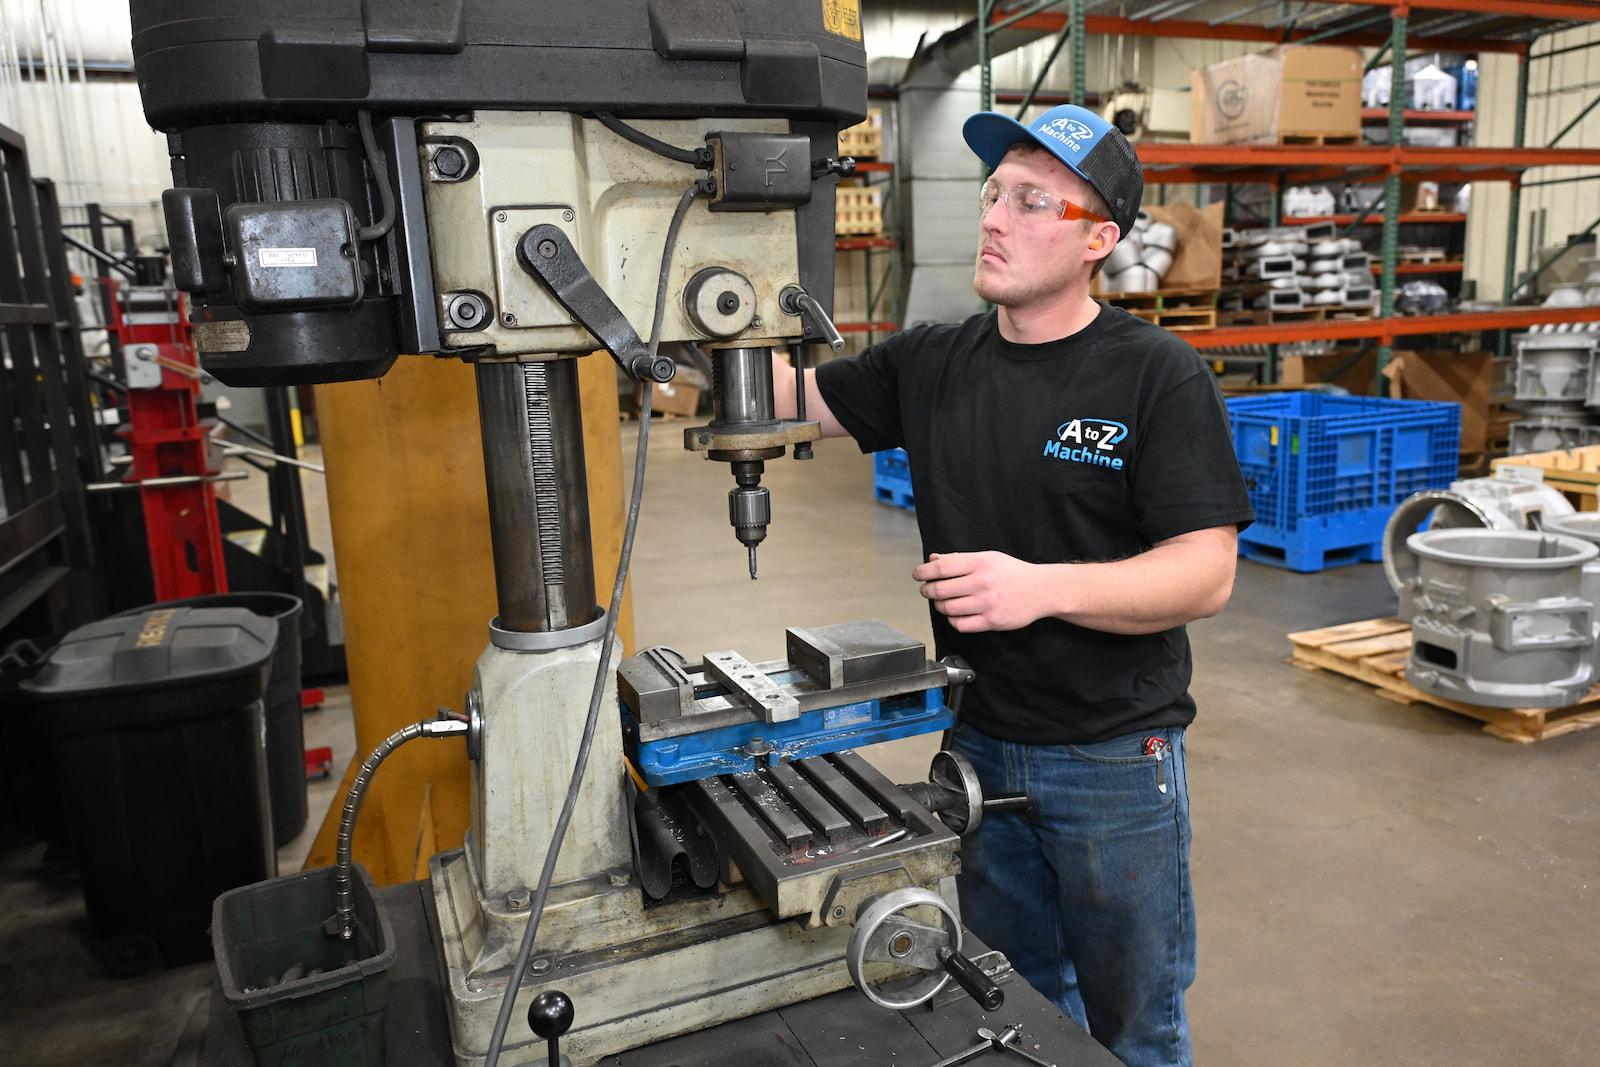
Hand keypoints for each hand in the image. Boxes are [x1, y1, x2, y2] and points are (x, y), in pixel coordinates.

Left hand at [913, 551, 1047, 632]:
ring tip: (941, 602)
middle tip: (927, 590)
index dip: (924, 572)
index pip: (942, 568)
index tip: (917, 575)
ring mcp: (987, 604)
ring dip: (939, 606)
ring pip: (948, 608)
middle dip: (928, 590)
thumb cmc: (1013, 573)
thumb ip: (959, 559)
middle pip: (940, 589)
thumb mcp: (988, 558)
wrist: (1041, 590)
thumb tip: (933, 560)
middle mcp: (983, 583)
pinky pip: (961, 624)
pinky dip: (952, 619)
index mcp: (980, 563)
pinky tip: (955, 613)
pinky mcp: (992, 622)